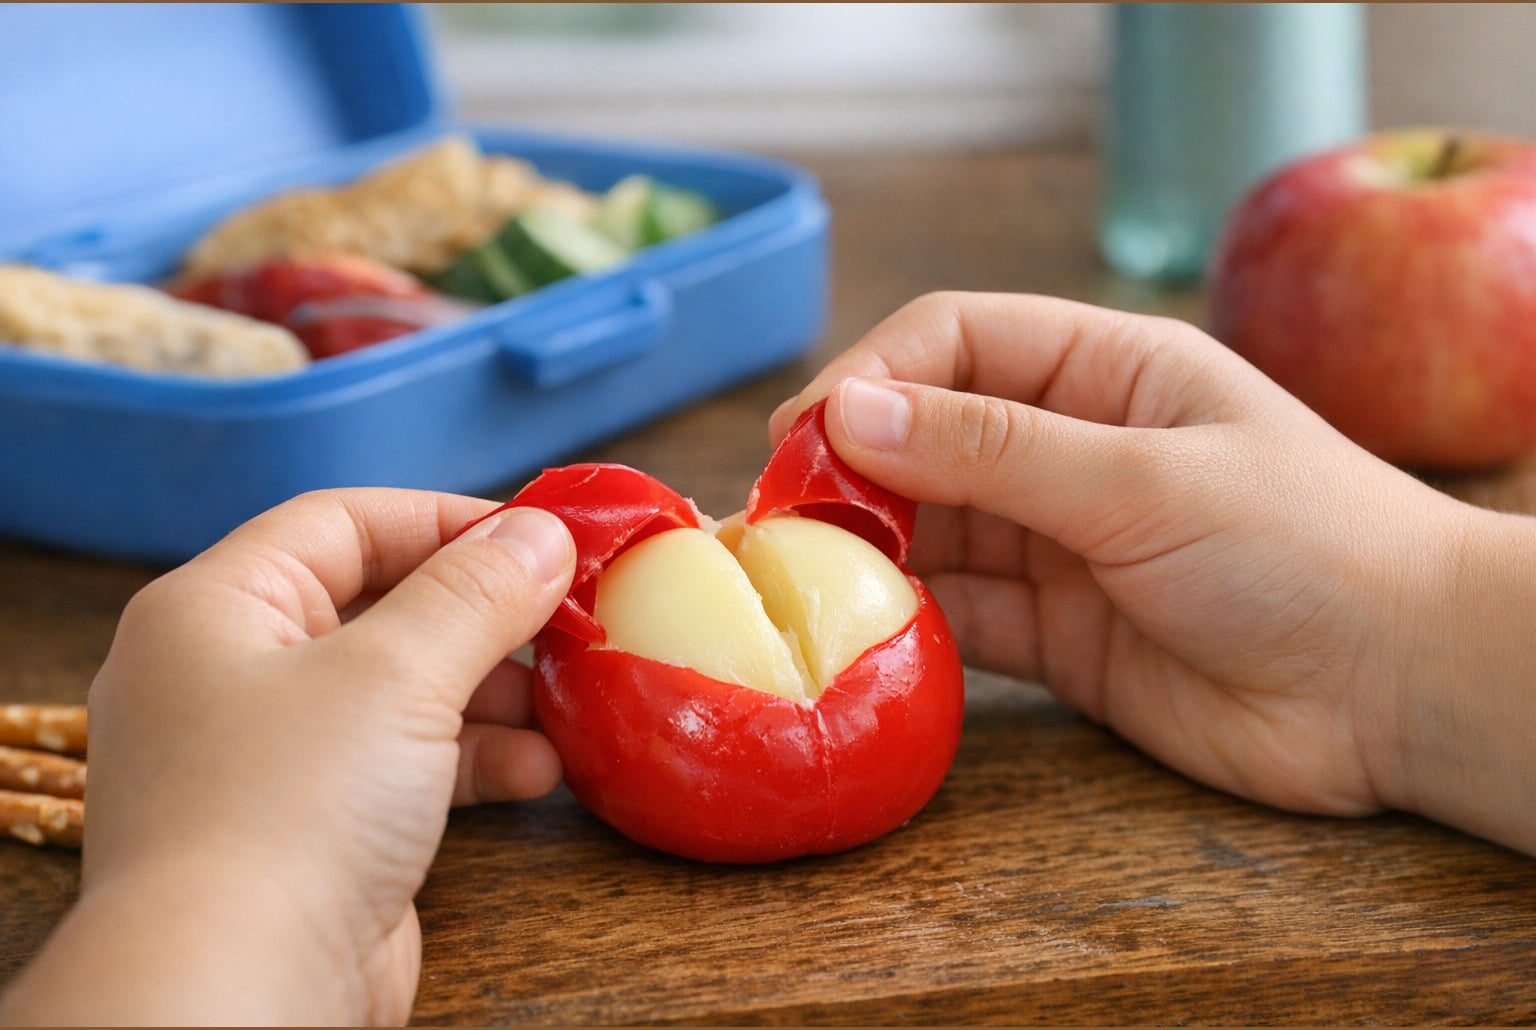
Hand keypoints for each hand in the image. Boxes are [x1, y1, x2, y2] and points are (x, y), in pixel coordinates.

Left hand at [0, 488, 574, 1024]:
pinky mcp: (310, 829)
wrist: (236, 993)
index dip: (446, 520)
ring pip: (400, 690)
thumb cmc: (287, 811)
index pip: (341, 522)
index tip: (538, 537)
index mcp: (217, 608)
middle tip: (566, 618)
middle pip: (378, 605)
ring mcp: (269, 757)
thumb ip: (476, 592)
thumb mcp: (395, 673)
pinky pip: (403, 765)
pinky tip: (537, 772)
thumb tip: (543, 532)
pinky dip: (472, 761)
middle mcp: (230, 673)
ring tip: (562, 701)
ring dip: (490, 693)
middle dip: (480, 615)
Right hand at [772, 292, 1535, 850]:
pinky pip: (961, 616)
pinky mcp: (1059, 635)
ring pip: (931, 530)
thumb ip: (991, 448)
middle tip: (778, 520)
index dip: (870, 376)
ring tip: (798, 580)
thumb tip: (847, 408)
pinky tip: (866, 630)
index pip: (953, 341)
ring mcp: (1061, 544)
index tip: (803, 437)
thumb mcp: (1141, 478)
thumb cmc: (1304, 547)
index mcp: (1104, 371)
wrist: (1404, 690)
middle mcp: (1071, 449)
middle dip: (850, 471)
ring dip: (866, 550)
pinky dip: (911, 620)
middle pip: (926, 437)